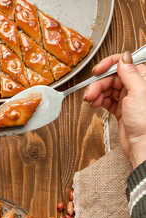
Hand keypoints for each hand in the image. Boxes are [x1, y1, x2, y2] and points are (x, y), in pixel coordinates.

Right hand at [84, 51, 145, 168]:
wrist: (143, 145)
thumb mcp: (138, 91)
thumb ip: (130, 73)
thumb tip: (124, 57)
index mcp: (143, 79)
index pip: (124, 64)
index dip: (110, 64)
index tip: (98, 70)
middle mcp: (136, 87)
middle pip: (112, 77)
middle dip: (99, 83)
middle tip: (91, 92)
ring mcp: (128, 98)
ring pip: (107, 89)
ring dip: (97, 93)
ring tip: (91, 100)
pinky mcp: (121, 109)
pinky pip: (106, 100)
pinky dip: (99, 101)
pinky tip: (95, 104)